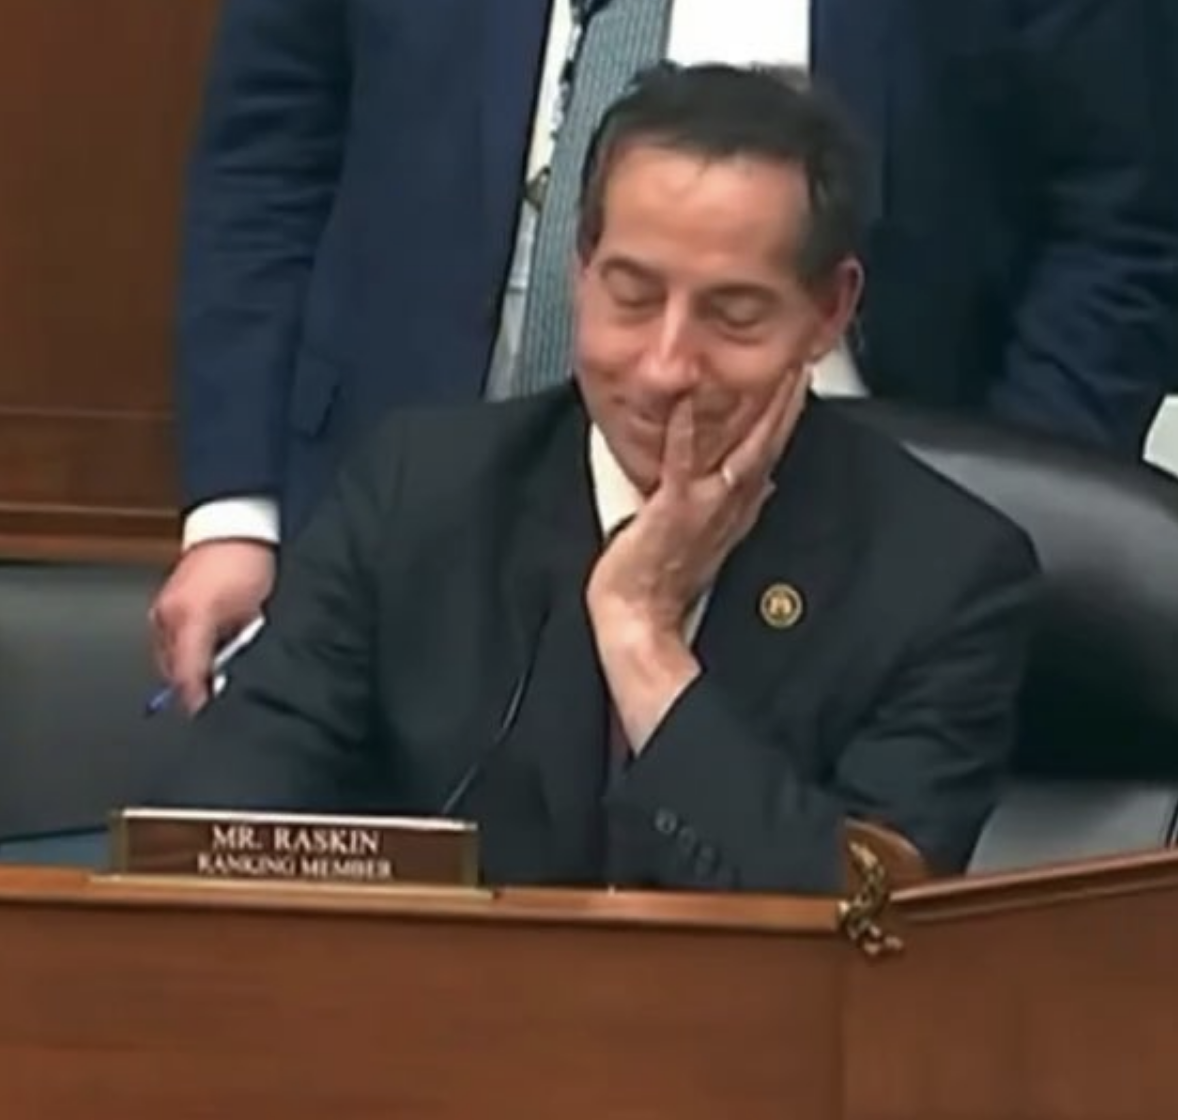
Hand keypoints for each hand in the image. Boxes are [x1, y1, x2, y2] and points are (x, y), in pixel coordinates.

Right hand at [149, 540, 275, 712]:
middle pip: (172, 670)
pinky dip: (183, 651)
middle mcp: (170, 616)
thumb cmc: (251, 564)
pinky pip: (168, 639)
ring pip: (167, 656)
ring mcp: (163, 608)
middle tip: (211, 697)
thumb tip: (228, 676)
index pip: (187, 675)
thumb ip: (240, 647)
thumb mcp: (255, 613)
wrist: (236, 526)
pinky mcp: (164, 603)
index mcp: (192, 620)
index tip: (205, 712)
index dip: (197, 698)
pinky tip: (203, 652)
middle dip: (191, 686)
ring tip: (209, 675)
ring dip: (186, 669)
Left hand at [587, 368, 809, 637]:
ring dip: (761, 411)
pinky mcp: (672, 508)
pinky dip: (685, 431)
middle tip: (801, 360)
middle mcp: (727, 505)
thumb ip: (738, 508)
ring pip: (742, 451)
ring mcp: (703, 506)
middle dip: (786, 404)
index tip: (800, 381)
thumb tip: (765, 486)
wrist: (640, 617)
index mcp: (734, 509)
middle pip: (767, 447)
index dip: (787, 418)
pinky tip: (686, 398)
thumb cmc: (662, 580)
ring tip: (775, 372)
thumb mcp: (711, 540)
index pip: (768, 454)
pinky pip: (682, 463)